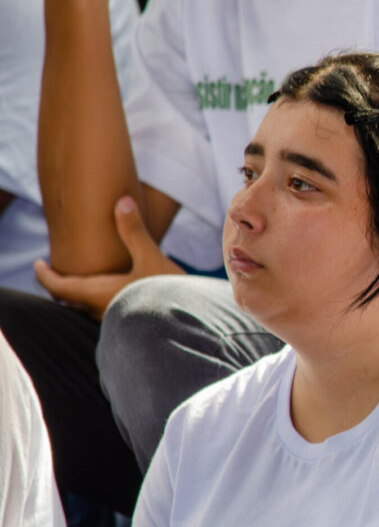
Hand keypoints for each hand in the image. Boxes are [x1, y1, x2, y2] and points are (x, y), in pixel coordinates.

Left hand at [34, 196, 183, 319]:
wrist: (192, 323)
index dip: (45, 275)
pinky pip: (104, 313)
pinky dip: (98, 301)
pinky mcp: (130, 325)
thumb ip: (134, 231)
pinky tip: (113, 294)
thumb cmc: (169, 292)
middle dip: (61, 285)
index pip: (58, 287)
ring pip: (87, 308)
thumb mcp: (151, 258)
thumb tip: (123, 201)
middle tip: (58, 271)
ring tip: (84, 280)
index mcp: (97, 293)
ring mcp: (115, 321)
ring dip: (81, 294)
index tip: (38, 264)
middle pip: (70, 299)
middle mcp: (101, 310)